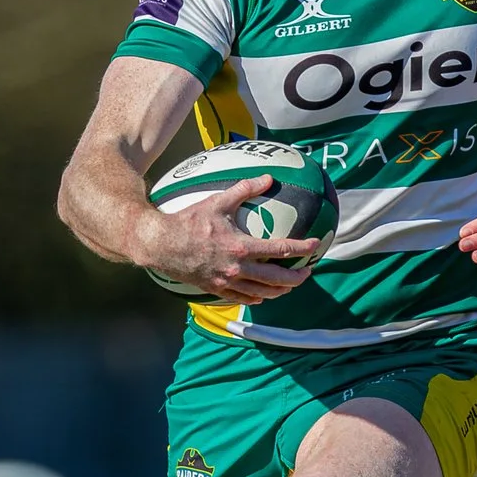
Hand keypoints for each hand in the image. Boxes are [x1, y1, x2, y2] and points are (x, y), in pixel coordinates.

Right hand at [134, 176, 322, 304]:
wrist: (161, 244)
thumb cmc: (188, 222)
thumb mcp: (217, 202)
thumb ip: (244, 189)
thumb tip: (267, 178)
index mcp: (241, 247)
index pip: (281, 250)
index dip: (302, 249)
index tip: (315, 246)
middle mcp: (237, 269)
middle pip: (277, 279)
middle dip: (297, 277)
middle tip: (308, 272)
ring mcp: (227, 282)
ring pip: (263, 293)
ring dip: (281, 291)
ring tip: (290, 285)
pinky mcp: (216, 290)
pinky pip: (243, 298)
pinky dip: (258, 298)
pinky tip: (264, 295)